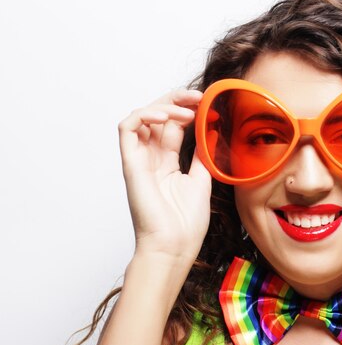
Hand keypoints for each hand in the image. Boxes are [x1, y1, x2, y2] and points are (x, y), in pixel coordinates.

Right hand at [118, 89, 211, 264]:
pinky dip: (143, 115)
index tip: (208, 104)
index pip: (174, 127)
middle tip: (198, 97)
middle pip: (158, 117)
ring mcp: (140, 161)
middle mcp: (152, 159)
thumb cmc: (186, 224)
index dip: (188, 110)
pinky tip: (165, 117)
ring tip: (187, 109)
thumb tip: (211, 134)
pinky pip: (127, 129)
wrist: (173, 247)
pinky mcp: (130, 164)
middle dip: (177, 100)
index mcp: (168, 164)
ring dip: (163, 106)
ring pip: (142, 118)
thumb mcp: (202, 182)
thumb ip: (203, 157)